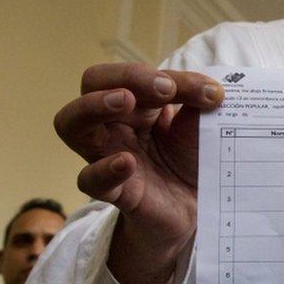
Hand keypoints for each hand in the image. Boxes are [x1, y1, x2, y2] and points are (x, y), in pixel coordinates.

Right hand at [54, 63, 222, 283]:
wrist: (199, 209)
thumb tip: (213, 91)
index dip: (170, 76)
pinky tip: (126, 162)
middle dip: (125, 76)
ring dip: (93, 105)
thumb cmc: (192, 159)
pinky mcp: (114, 191)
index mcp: (137, 102)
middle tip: (165, 88)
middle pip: (92, 83)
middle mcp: (115, 123)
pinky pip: (89, 179)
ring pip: (70, 124)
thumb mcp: (200, 125)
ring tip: (124, 101)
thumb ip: (201, 103)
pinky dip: (104, 169)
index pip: (136, 74)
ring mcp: (108, 155)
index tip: (209, 91)